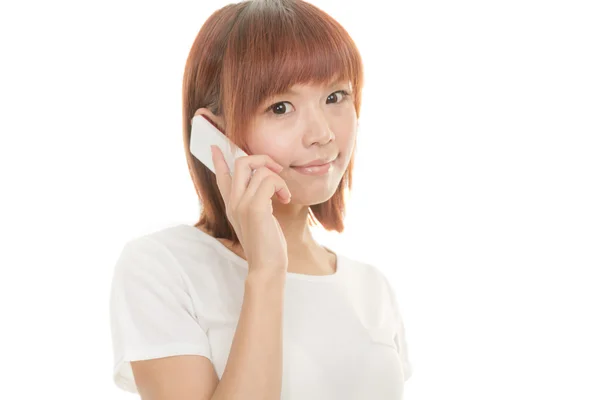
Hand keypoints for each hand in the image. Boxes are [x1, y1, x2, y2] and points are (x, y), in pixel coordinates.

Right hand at [211, 145, 290, 273]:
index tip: (215, 147)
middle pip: (241, 163)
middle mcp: (233, 202)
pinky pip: (269, 180)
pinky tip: (285, 199)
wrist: (266, 267)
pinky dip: (281, 186)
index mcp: (232, 205)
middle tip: (277, 169)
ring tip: (284, 195)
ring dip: (278, 178)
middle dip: (262, 158)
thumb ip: (256, 202)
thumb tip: (265, 185)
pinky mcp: (255, 207)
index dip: (219, 160)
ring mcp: (242, 204)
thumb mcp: (258, 220)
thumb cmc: (266, 246)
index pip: (221, 177)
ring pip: (259, 170)